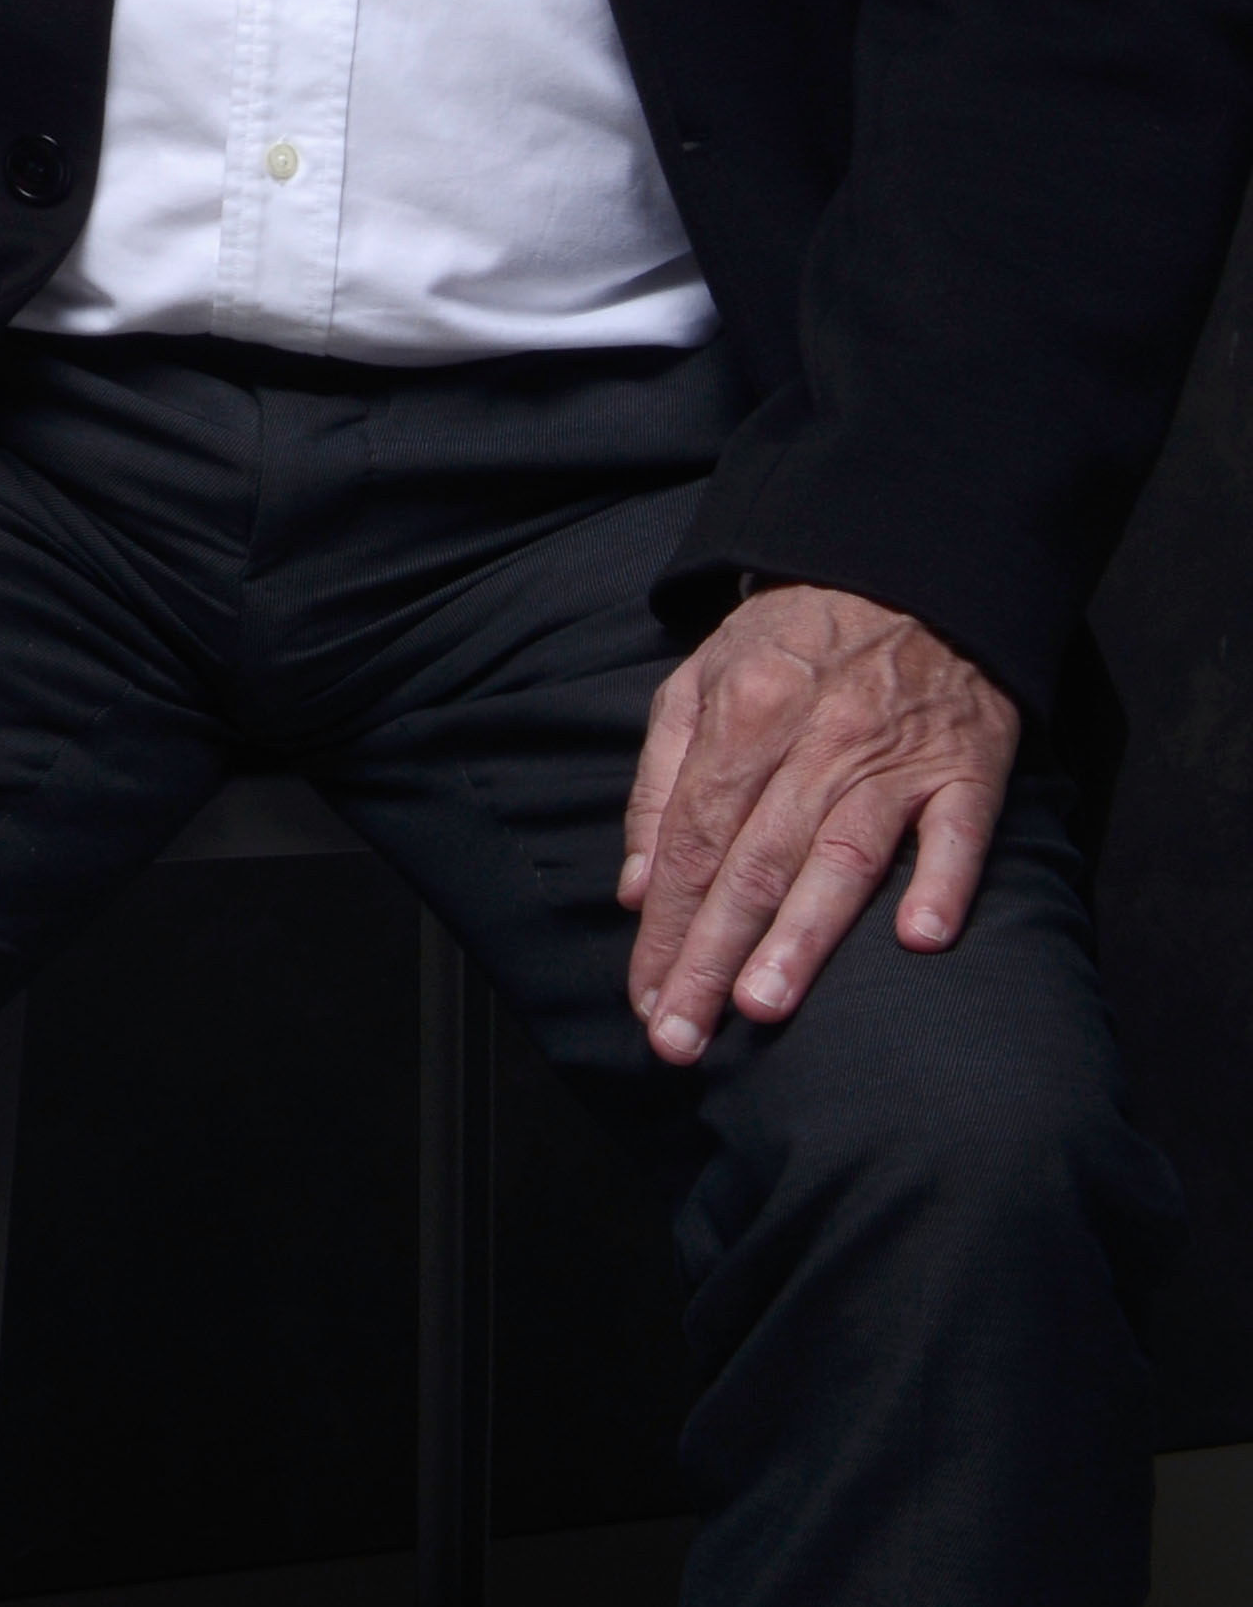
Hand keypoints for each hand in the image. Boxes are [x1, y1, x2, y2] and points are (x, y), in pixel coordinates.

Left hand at [618, 584, 1018, 1065]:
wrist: (906, 570)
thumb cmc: (790, 640)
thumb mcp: (697, 683)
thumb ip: (659, 782)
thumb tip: (636, 887)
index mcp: (739, 718)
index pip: (688, 840)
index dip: (664, 925)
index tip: (645, 998)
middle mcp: (812, 743)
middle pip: (750, 862)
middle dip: (710, 955)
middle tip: (681, 1035)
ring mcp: (894, 758)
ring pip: (841, 856)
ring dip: (802, 935)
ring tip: (762, 1006)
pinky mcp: (969, 768)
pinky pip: (959, 833)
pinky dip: (943, 883)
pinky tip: (922, 940)